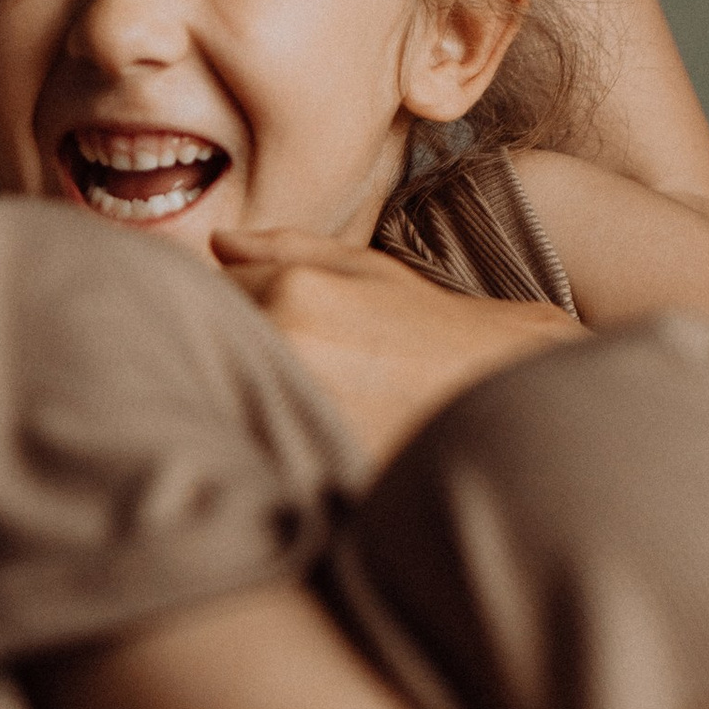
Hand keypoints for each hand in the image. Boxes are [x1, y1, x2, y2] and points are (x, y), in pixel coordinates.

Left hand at [211, 229, 578, 470]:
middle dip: (219, 355)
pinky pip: (256, 450)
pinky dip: (262, 442)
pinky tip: (288, 437)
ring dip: (234, 401)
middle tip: (244, 365)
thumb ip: (283, 248)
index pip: (206, 298)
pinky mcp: (313, 463)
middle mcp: (288, 349)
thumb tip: (218, 245)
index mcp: (292, 295)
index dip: (216, 310)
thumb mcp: (364, 268)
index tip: (231, 322)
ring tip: (269, 401)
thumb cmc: (430, 328)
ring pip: (226, 401)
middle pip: (207, 353)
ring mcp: (300, 410)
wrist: (502, 392)